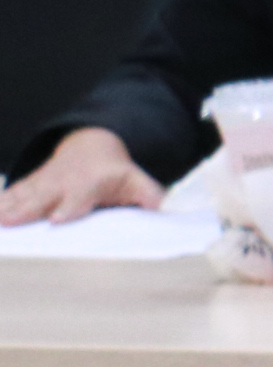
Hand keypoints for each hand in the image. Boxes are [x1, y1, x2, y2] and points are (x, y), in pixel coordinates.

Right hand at [0, 128, 163, 226]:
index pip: (80, 197)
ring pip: (24, 194)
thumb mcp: (137, 181)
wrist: (93, 145)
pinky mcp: (32, 183)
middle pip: (44, 196)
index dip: (69, 207)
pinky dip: (2, 200)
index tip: (57, 219)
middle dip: (27, 209)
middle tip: (10, 221)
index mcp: (92, 182)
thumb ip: (150, 195)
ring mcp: (46, 181)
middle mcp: (65, 181)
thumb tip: (162, 209)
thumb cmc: (117, 172)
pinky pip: (14, 191)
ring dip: (8, 206)